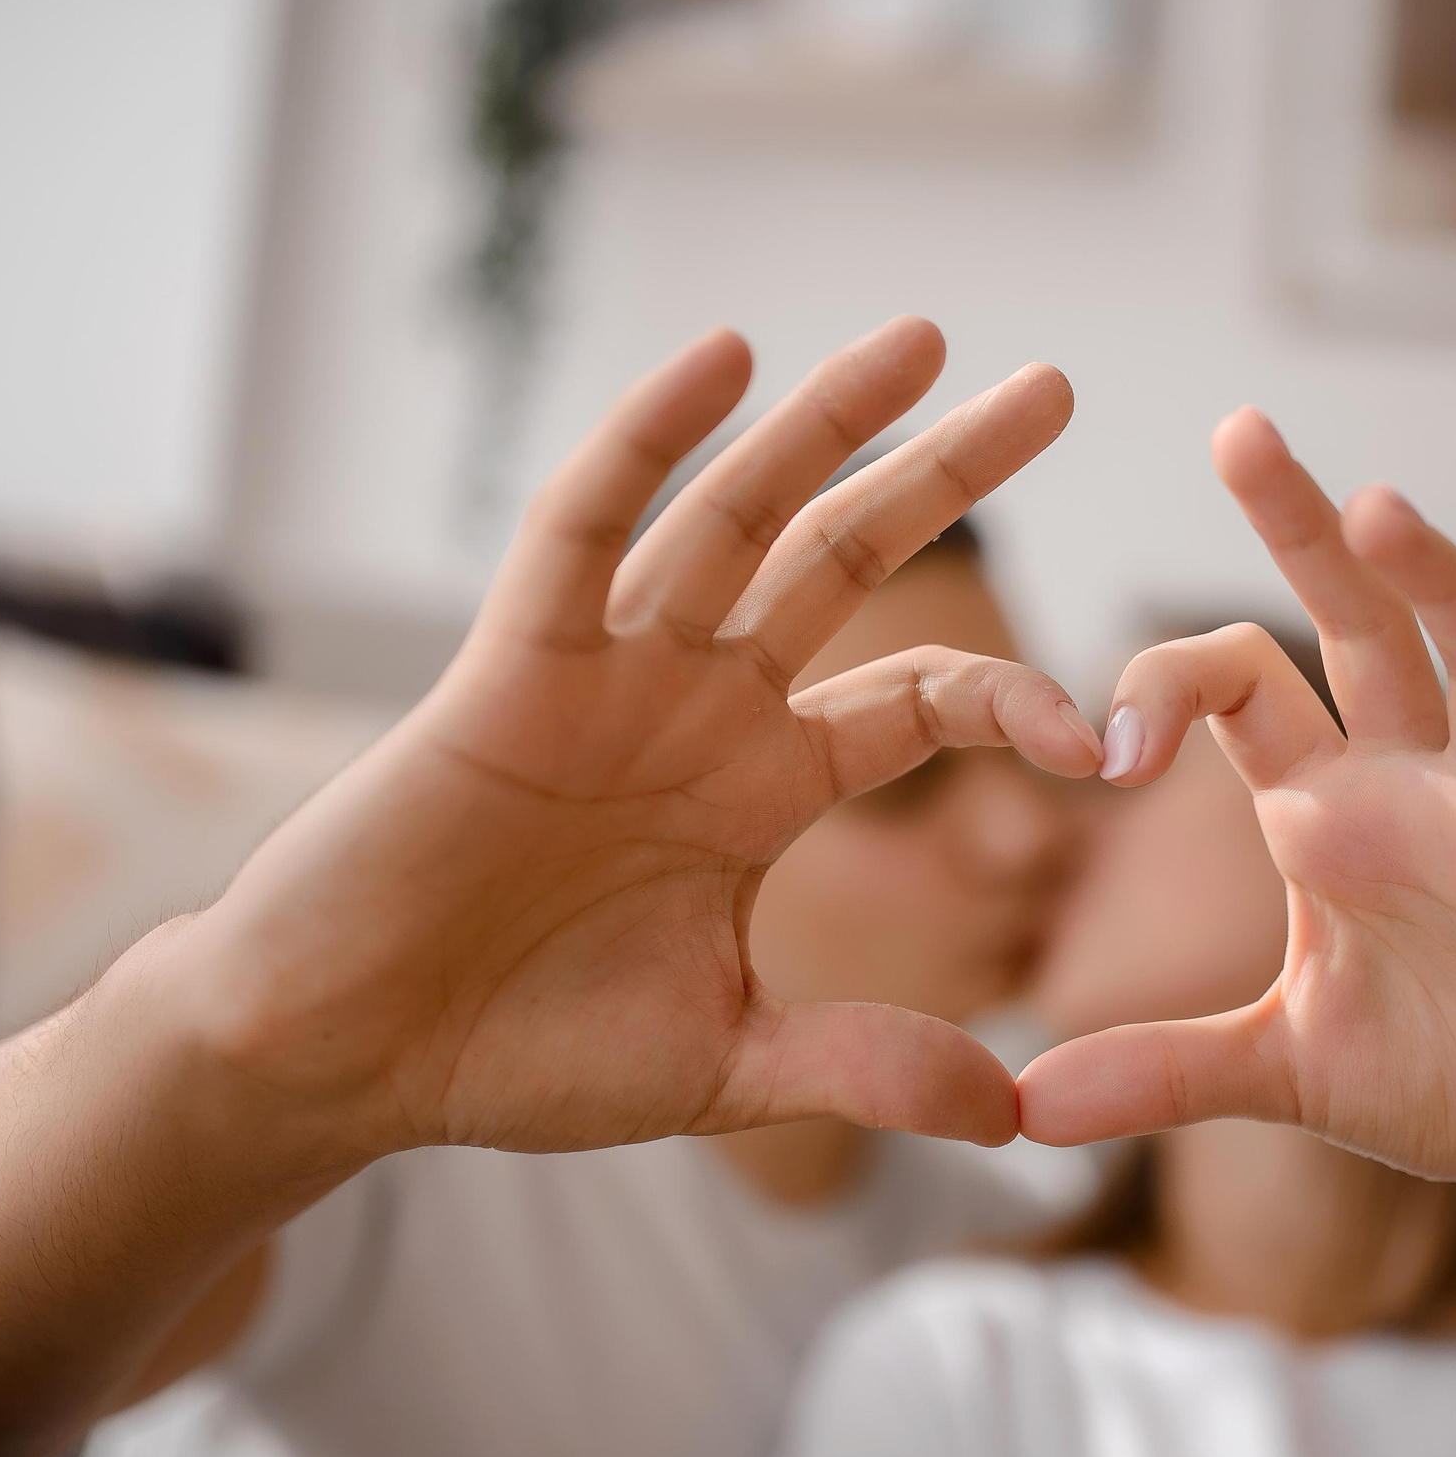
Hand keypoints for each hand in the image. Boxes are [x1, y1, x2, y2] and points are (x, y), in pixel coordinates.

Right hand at [176, 318, 1098, 1157]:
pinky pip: (586, 528)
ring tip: (923, 336)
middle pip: (847, 561)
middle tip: (1052, 387)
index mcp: (762, 787)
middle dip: (944, 473)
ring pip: (736, 518)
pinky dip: (647, 441)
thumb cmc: (519, 1052)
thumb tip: (1015, 1120)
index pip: (919, 703)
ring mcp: (612, 672)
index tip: (1106, 739)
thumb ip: (865, 1066)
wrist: (349, 1055)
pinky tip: (722, 357)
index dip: (1016, 701)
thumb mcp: (728, 1064)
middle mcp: (701, 706)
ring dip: (822, 423)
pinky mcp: (514, 663)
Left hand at [1017, 409, 1455, 1208]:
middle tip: (1240, 432)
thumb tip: (1020, 1110)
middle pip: (1358, 625)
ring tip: (1378, 507)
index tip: (1108, 750)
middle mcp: (1413, 784)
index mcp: (1325, 812)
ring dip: (1437, 584)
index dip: (1170, 688)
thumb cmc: (1437, 1075)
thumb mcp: (1278, 1072)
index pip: (1242, 687)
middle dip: (1304, 530)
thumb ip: (1160, 1075)